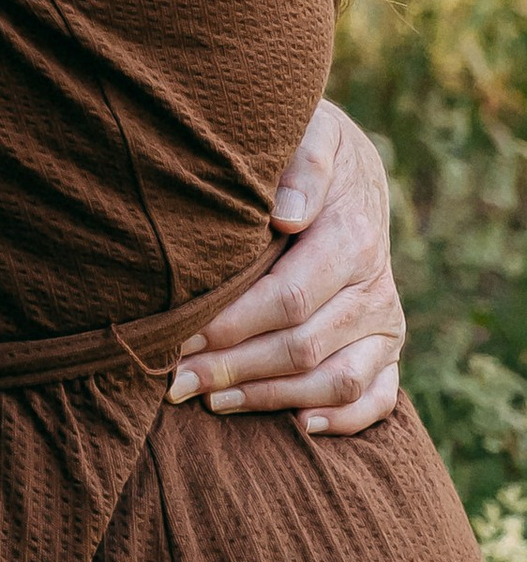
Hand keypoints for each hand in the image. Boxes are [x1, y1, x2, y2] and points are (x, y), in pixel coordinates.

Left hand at [167, 100, 404, 435]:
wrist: (353, 164)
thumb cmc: (311, 146)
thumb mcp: (311, 134)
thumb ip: (300, 166)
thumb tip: (284, 214)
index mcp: (353, 237)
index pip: (288, 297)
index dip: (232, 323)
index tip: (178, 335)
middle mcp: (375, 288)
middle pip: (302, 345)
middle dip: (233, 366)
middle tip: (174, 380)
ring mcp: (385, 322)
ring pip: (335, 380)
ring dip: (270, 397)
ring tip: (210, 403)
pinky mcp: (389, 345)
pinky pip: (378, 396)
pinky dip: (344, 419)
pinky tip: (298, 427)